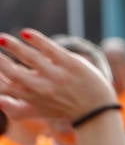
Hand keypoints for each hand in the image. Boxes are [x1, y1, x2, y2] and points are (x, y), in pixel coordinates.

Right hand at [0, 30, 118, 122]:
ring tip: (2, 38)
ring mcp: (58, 76)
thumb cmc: (60, 107)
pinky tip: (25, 33)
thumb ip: (13, 108)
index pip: (4, 87)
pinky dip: (37, 39)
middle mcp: (43, 89)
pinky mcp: (72, 64)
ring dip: (14, 46)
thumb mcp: (36, 111)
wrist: (96, 109)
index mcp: (31, 97)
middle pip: (13, 73)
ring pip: (31, 57)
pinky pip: (51, 49)